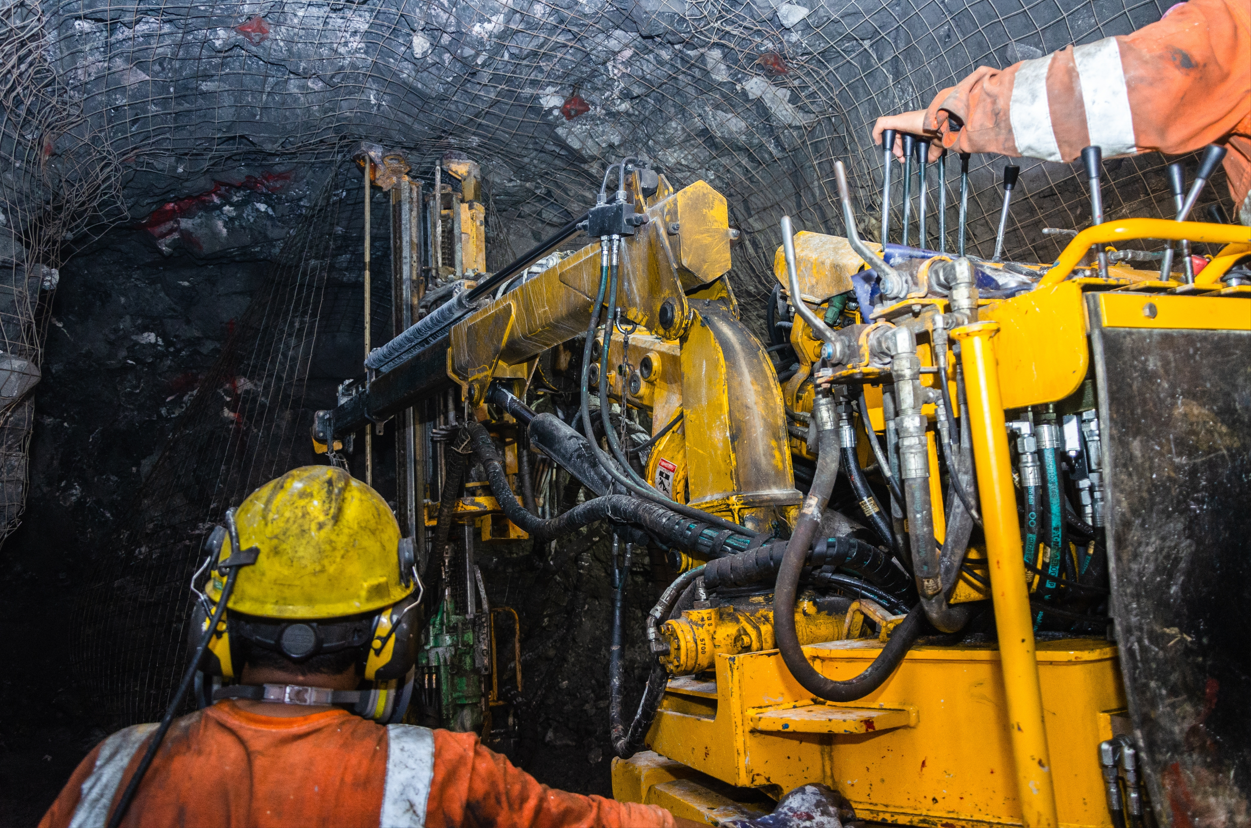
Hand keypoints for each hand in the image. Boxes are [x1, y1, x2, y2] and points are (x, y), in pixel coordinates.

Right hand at [728, 783, 849, 827]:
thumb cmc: (778, 825)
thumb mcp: (774, 815)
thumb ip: (769, 812)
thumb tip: (733, 819)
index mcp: (809, 791)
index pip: (823, 789)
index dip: (825, 797)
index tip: (826, 802)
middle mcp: (824, 799)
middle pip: (837, 798)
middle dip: (839, 804)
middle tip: (840, 811)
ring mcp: (835, 815)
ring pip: (848, 810)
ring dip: (849, 815)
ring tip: (849, 820)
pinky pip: (854, 825)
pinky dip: (855, 826)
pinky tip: (855, 827)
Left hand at [872, 111, 943, 161]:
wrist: (944, 123)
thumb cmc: (942, 129)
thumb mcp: (936, 143)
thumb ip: (932, 151)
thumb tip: (930, 160)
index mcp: (915, 126)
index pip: (902, 136)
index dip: (900, 147)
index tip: (903, 157)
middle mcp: (907, 122)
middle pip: (894, 135)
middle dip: (895, 148)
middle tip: (900, 157)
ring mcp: (902, 120)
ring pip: (888, 131)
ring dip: (890, 144)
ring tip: (898, 154)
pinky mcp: (897, 120)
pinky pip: (881, 124)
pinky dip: (877, 133)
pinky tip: (878, 142)